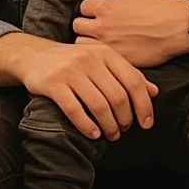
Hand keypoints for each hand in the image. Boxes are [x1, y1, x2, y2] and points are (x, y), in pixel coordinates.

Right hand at [19, 39, 158, 141]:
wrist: (34, 55)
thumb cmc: (74, 61)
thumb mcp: (101, 61)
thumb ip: (126, 74)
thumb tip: (154, 92)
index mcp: (106, 52)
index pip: (134, 81)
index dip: (144, 106)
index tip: (146, 124)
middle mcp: (90, 59)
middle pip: (118, 96)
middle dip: (125, 119)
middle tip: (123, 131)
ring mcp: (70, 71)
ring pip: (98, 105)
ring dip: (108, 126)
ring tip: (110, 135)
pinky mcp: (53, 83)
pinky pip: (74, 110)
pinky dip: (87, 126)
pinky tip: (93, 134)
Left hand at [73, 0, 188, 66]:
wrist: (177, 26)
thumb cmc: (158, 5)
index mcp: (105, 7)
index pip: (83, 7)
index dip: (90, 8)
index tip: (97, 11)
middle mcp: (103, 26)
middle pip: (78, 26)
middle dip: (84, 24)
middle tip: (94, 26)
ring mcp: (109, 44)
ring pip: (82, 44)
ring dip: (87, 41)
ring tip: (98, 40)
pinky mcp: (118, 59)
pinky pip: (99, 58)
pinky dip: (100, 55)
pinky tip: (108, 51)